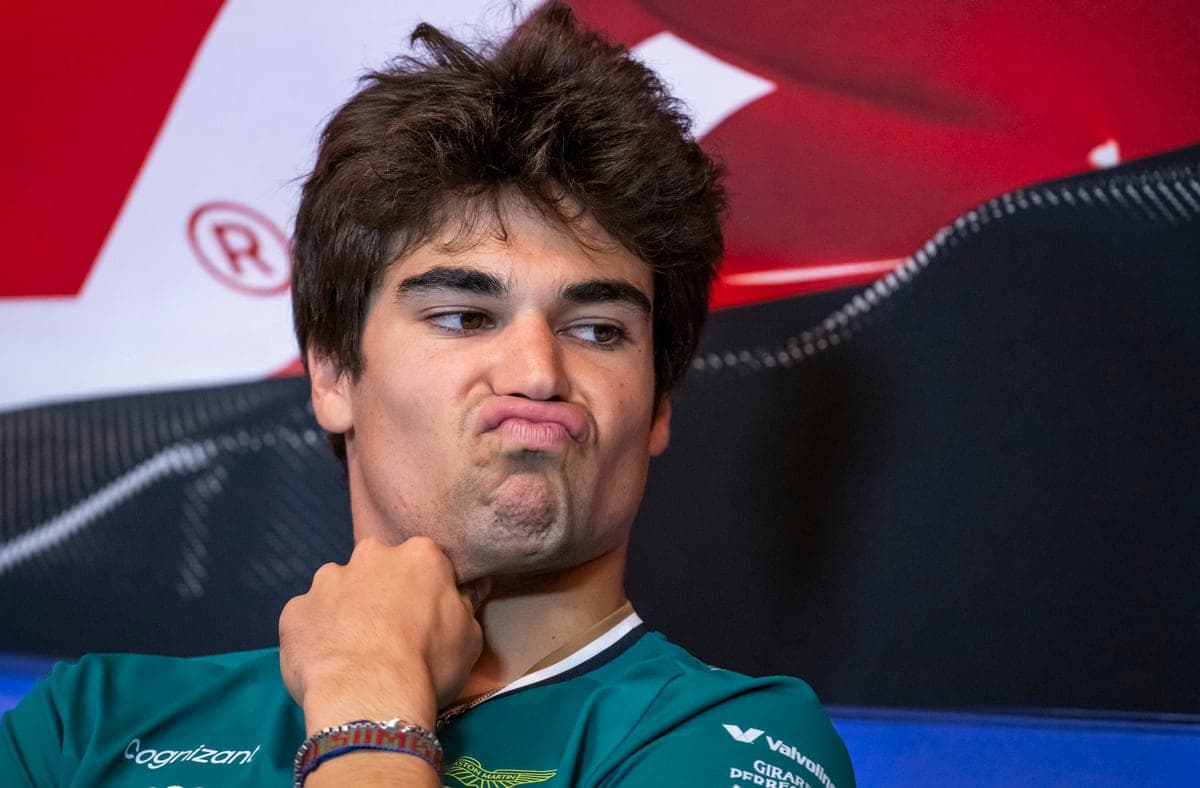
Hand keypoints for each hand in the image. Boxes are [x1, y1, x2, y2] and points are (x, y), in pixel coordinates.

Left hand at [279, 536, 485, 733]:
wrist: (369, 694)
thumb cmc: (429, 663)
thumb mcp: (470, 636)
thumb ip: (462, 606)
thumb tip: (464, 593)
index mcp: (419, 555)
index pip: (425, 561)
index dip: (425, 589)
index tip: (425, 616)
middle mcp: (370, 555)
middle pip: (377, 567)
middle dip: (379, 590)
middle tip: (387, 632)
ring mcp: (326, 580)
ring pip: (338, 589)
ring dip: (344, 610)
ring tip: (352, 651)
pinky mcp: (294, 610)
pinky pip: (308, 619)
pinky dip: (316, 635)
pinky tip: (325, 662)